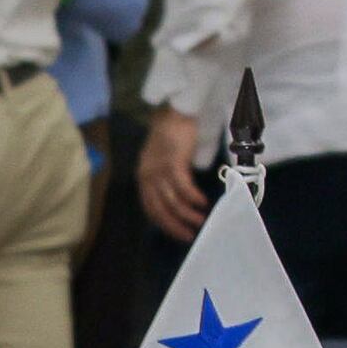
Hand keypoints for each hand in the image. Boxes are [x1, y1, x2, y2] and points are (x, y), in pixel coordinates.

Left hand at [139, 108, 211, 239]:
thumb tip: (180, 201)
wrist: (177, 111)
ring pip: (172, 201)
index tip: (180, 234)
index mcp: (144, 177)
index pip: (151, 208)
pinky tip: (203, 203)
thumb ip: (167, 180)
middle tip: (191, 235)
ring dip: (188, 214)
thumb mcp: (164, 161)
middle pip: (160, 209)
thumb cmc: (174, 135)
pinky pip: (183, 187)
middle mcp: (147, 175)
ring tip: (202, 220)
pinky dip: (193, 197)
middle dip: (176, 226)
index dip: (165, 224)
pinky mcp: (172, 162)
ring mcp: (159, 169)